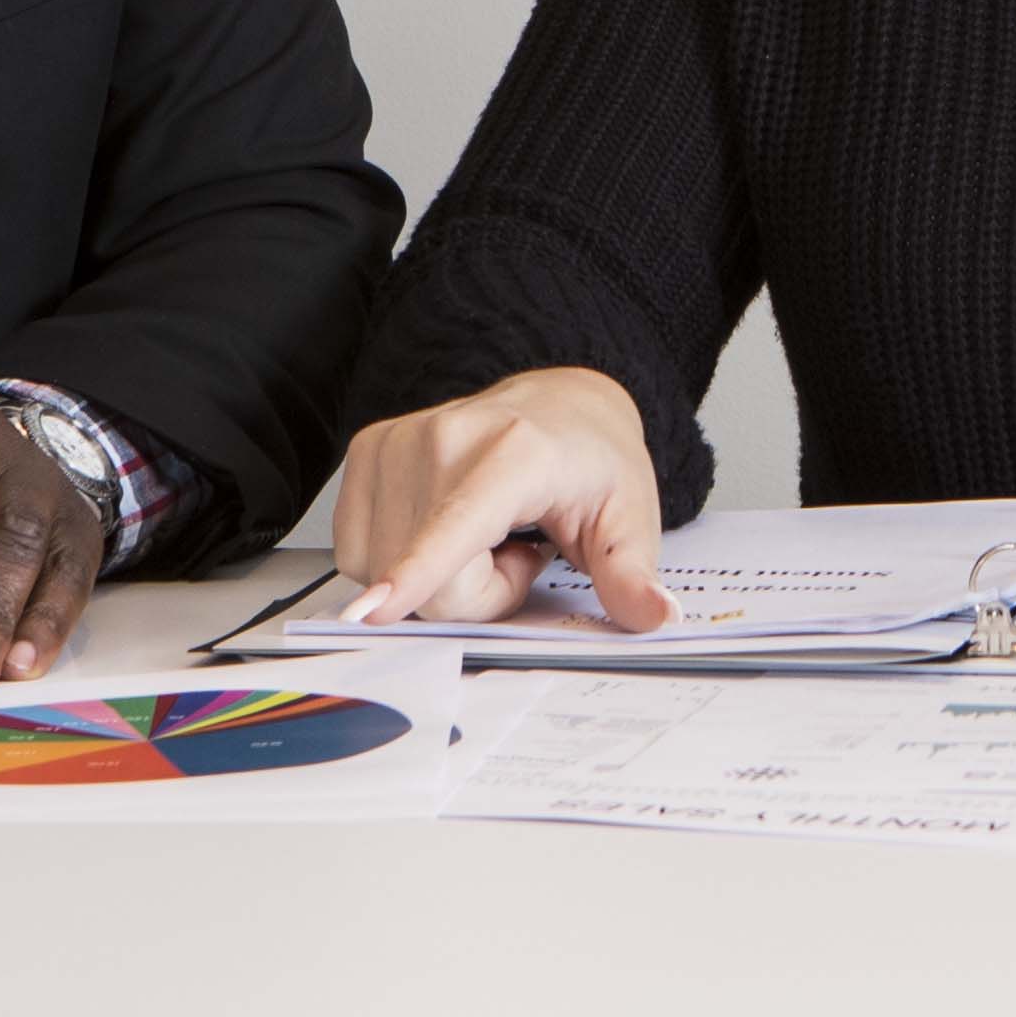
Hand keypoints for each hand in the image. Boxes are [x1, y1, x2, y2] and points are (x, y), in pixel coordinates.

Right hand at [329, 368, 669, 628]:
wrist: (562, 401)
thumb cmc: (592, 459)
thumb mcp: (630, 519)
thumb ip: (632, 575)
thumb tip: (658, 615)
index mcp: (514, 453)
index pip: (456, 526)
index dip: (415, 575)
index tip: (371, 612)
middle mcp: (446, 437)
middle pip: (430, 580)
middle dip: (475, 595)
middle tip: (520, 552)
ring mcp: (399, 439)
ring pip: (385, 569)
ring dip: (435, 578)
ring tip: (485, 536)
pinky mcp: (368, 449)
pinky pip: (358, 550)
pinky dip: (401, 558)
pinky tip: (446, 527)